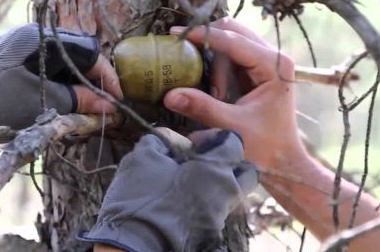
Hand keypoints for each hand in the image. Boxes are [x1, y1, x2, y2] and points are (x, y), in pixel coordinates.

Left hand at [0, 24, 122, 166]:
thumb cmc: (0, 106)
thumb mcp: (46, 104)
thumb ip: (82, 101)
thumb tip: (112, 107)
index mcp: (42, 39)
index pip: (89, 52)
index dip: (107, 77)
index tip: (117, 99)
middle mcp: (36, 37)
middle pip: (79, 56)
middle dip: (95, 82)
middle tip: (105, 105)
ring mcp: (26, 48)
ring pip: (67, 64)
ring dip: (80, 85)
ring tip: (90, 107)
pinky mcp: (19, 60)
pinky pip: (52, 69)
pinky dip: (65, 85)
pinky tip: (70, 101)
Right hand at [79, 128, 257, 251]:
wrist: (134, 243)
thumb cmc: (140, 195)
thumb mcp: (143, 156)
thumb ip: (162, 140)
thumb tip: (172, 141)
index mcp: (216, 170)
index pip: (233, 143)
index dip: (212, 137)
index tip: (191, 142)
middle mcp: (227, 193)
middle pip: (246, 173)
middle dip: (229, 164)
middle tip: (202, 163)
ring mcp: (221, 217)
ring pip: (231, 194)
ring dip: (216, 184)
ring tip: (189, 183)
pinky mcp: (211, 233)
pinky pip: (217, 211)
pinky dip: (205, 203)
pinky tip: (182, 203)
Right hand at [163, 17, 300, 168]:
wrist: (283, 161)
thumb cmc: (265, 146)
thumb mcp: (232, 127)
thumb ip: (202, 108)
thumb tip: (169, 94)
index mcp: (275, 66)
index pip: (234, 41)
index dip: (204, 36)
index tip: (176, 35)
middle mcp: (274, 58)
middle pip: (234, 32)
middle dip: (207, 41)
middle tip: (181, 50)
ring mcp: (266, 63)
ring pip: (231, 42)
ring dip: (213, 60)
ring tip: (212, 93)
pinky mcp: (257, 72)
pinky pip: (231, 56)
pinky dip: (215, 64)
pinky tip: (208, 82)